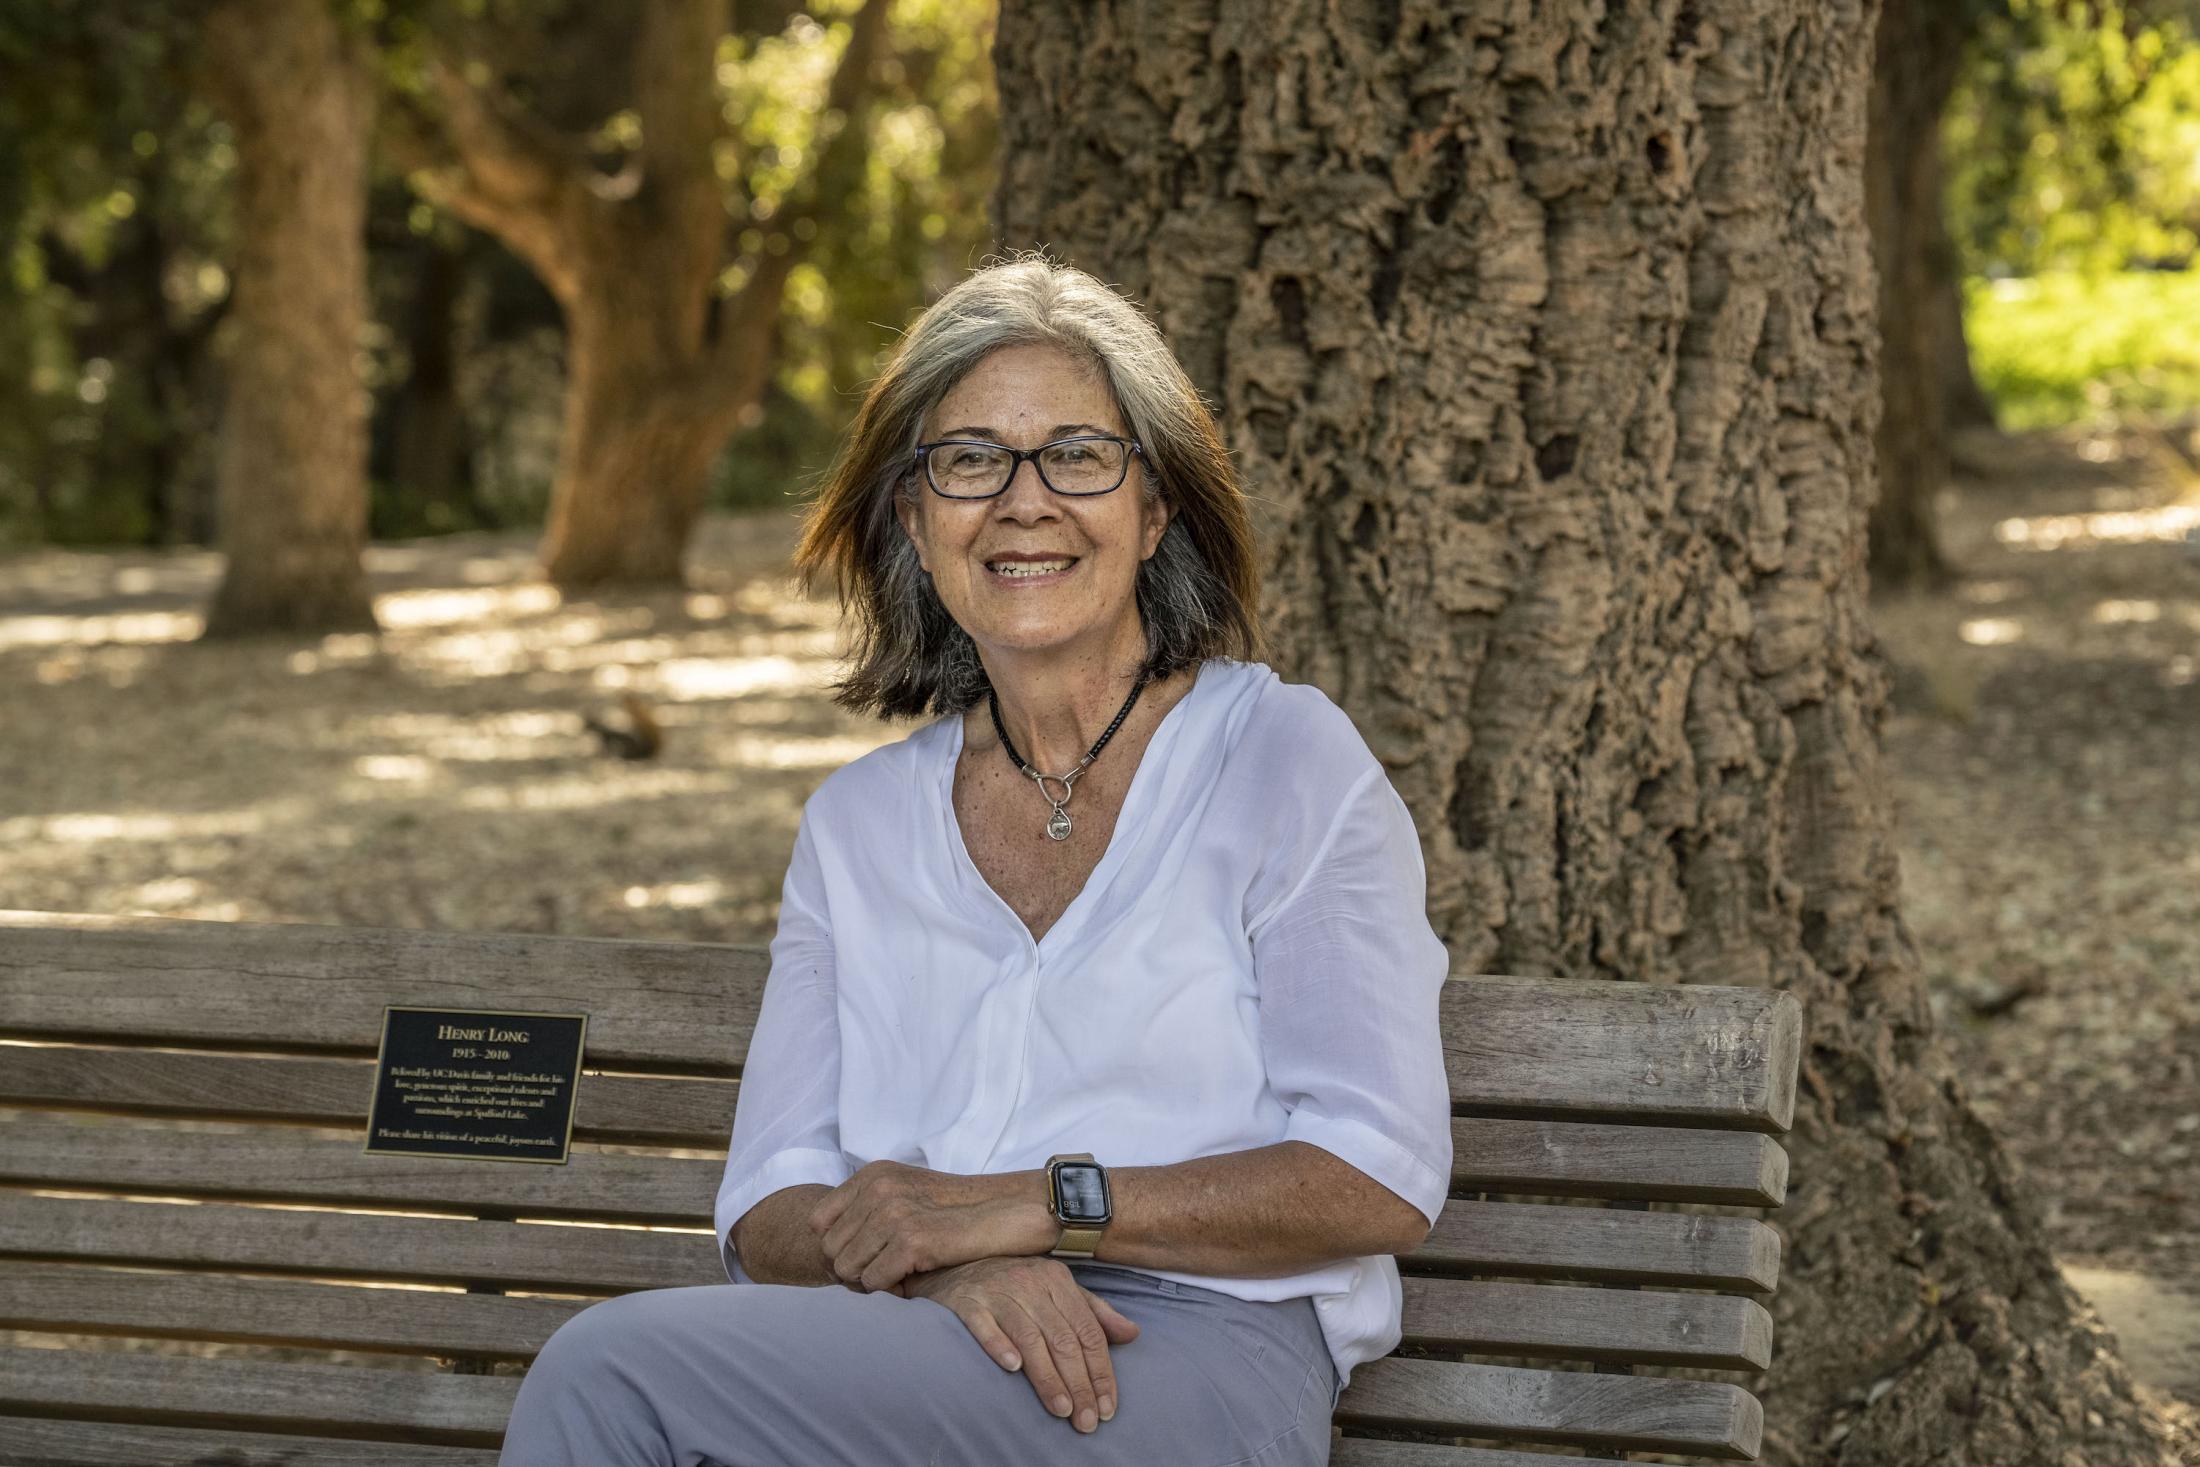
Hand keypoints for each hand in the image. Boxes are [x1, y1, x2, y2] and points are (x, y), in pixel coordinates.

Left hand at [809, 1160, 1046, 1293]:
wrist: (1006, 1212)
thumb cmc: (955, 1211)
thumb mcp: (905, 1194)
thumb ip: (866, 1211)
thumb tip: (829, 1256)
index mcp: (873, 1174)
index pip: (819, 1223)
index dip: (838, 1246)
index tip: (865, 1255)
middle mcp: (879, 1188)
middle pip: (830, 1250)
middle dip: (854, 1267)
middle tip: (886, 1270)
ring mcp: (894, 1212)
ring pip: (848, 1269)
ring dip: (871, 1280)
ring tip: (901, 1273)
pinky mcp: (912, 1240)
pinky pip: (874, 1282)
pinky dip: (891, 1289)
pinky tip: (914, 1277)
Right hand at [903, 1256, 1139, 1433]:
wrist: (955, 1266)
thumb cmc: (1014, 1284)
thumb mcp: (1057, 1290)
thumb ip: (1094, 1312)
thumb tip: (1133, 1333)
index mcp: (1057, 1280)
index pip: (1087, 1332)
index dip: (1101, 1371)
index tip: (1107, 1407)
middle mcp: (1030, 1282)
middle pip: (1063, 1339)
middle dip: (1079, 1383)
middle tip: (1087, 1421)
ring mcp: (998, 1291)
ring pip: (1030, 1337)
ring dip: (1047, 1377)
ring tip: (1061, 1409)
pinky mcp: (968, 1302)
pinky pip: (985, 1325)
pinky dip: (999, 1345)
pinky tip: (1012, 1368)